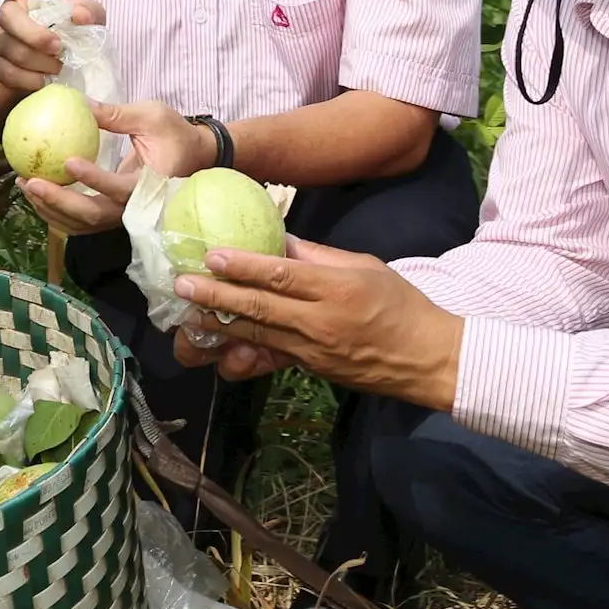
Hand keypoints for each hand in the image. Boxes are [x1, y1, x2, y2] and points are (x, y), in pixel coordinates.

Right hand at [0, 0, 105, 100]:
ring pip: (10, 49)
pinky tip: (42, 81)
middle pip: (9, 18)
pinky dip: (27, 79)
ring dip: (38, 62)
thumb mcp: (90, 16)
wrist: (67, 64)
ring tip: (58, 67)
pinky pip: (4, 72)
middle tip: (59, 48)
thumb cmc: (74, 30)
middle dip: (35, 35)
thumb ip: (90, 9)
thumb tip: (80, 15)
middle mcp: (8, 13)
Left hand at [16, 98, 218, 235]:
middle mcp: (134, 207)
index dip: (94, 180)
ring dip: (50, 208)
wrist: (192, 156)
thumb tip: (80, 104)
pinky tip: (35, 192)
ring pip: (82, 224)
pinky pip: (79, 222)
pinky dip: (54, 211)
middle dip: (59, 201)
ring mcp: (121, 215)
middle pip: (93, 215)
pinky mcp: (110, 214)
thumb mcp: (151, 116)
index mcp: (150, 185)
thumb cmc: (174, 134)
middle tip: (31, 181)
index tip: (69, 162)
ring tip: (25, 184)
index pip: (119, 189)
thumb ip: (117, 115)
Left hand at [172, 238, 462, 409]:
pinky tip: (215, 344)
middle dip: (216, 295)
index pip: (282, 275)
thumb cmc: (400, 304)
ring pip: (257, 335)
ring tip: (187, 312)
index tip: (212, 255)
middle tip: (181, 284)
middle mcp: (321, 321)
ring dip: (219, 324)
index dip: (244, 266)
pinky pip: (269, 357)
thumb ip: (317, 255)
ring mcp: (313, 350)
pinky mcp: (310, 370)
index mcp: (336, 288)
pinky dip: (240, 351)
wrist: (427, 359)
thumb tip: (276, 239)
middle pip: (260, 308)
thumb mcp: (364, 267)